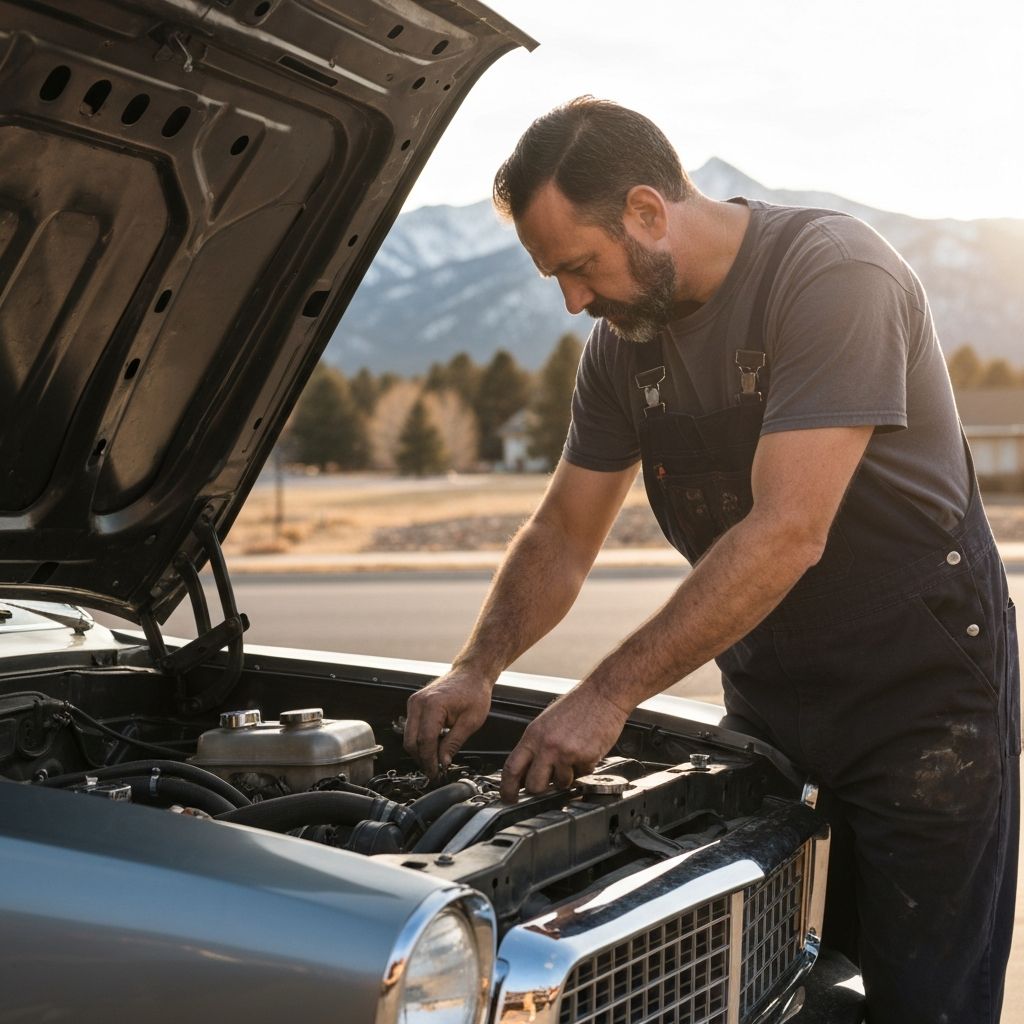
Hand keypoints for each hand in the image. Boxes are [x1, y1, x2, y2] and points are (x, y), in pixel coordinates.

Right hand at [404, 667, 492, 777]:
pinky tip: (433, 747)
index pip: (425, 741)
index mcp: (433, 705)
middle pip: (411, 742)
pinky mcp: (415, 704)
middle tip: (435, 772)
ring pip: (408, 737)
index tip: (436, 774)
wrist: (471, 674)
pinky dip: (420, 741)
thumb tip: (443, 762)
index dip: (429, 761)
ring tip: (435, 761)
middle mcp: (418, 703)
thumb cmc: (474, 692)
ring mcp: (414, 703)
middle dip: (422, 760)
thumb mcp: (470, 722)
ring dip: (420, 752)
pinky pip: (411, 728)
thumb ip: (454, 743)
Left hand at [500, 684, 629, 802]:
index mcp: (533, 735)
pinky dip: (584, 768)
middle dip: (539, 790)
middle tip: (545, 786)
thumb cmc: (577, 705)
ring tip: (573, 757)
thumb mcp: (546, 723)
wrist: (603, 694)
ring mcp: (566, 753)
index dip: (507, 789)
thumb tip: (528, 770)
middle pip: (534, 785)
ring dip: (567, 777)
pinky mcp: (586, 757)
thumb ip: (536, 746)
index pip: (512, 768)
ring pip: (561, 783)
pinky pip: (582, 774)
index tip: (508, 798)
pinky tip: (586, 750)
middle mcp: (547, 745)